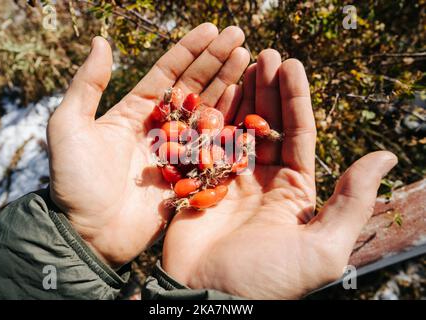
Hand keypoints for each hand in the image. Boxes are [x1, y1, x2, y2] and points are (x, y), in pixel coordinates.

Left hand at [47, 24, 249, 266]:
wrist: (89, 233)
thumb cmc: (75, 181)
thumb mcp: (69, 127)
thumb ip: (87, 85)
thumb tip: (101, 41)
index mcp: (136, 111)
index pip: (168, 72)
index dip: (190, 50)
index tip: (212, 29)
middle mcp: (162, 127)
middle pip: (195, 87)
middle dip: (217, 61)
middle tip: (240, 37)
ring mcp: (179, 151)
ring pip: (209, 112)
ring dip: (229, 86)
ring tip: (249, 60)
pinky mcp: (191, 175)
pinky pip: (215, 147)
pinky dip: (231, 126)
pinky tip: (249, 105)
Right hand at [162, 50, 397, 298]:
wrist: (208, 298)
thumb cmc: (267, 280)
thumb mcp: (323, 249)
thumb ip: (353, 203)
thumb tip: (386, 157)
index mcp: (295, 192)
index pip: (298, 135)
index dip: (296, 99)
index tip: (291, 65)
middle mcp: (264, 182)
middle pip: (268, 125)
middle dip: (268, 90)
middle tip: (265, 54)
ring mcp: (231, 180)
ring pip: (239, 129)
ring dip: (241, 97)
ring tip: (243, 64)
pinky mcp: (202, 182)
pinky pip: (209, 144)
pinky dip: (212, 118)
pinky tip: (215, 94)